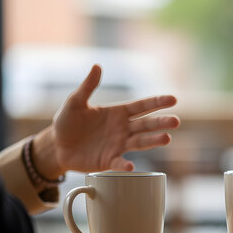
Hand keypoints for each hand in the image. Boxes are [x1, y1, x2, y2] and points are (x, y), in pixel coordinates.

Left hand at [33, 65, 179, 179]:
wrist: (56, 145)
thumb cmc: (67, 122)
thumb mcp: (75, 102)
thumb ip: (88, 86)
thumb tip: (97, 66)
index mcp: (118, 113)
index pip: (142, 106)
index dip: (157, 103)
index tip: (172, 100)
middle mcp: (123, 129)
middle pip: (146, 124)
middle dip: (161, 122)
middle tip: (175, 121)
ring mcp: (118, 145)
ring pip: (140, 142)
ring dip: (153, 141)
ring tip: (166, 138)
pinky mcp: (109, 160)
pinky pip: (119, 162)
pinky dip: (124, 165)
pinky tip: (130, 165)